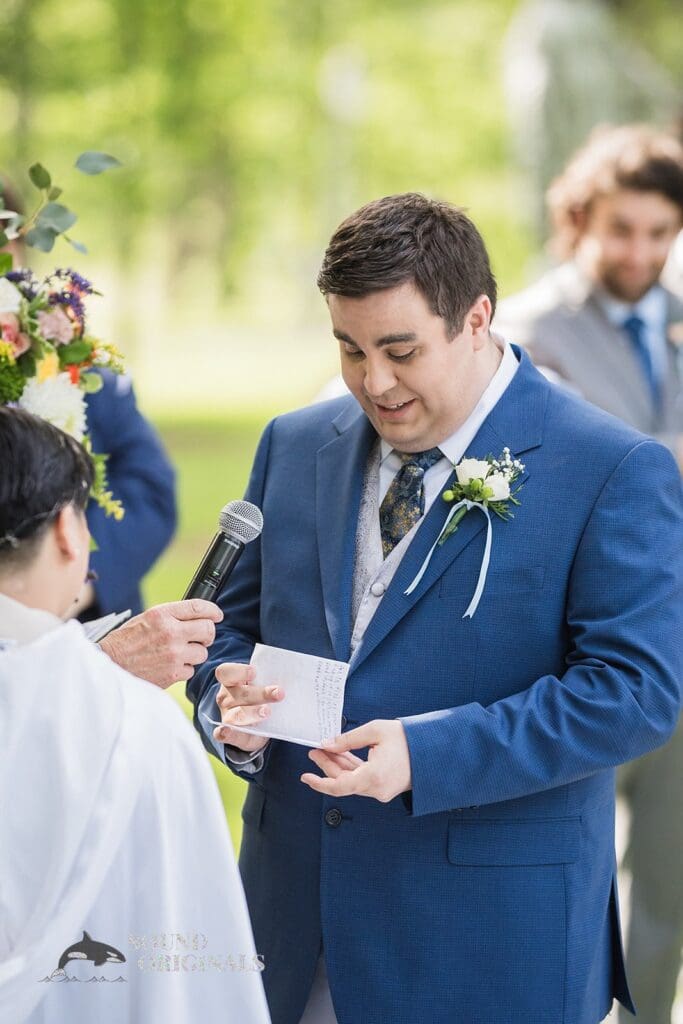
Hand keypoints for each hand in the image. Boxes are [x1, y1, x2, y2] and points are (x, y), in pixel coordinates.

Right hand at [100, 599, 222, 687]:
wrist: (108, 665)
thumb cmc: (125, 641)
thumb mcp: (146, 618)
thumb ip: (171, 616)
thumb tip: (196, 616)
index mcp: (162, 614)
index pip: (198, 607)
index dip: (213, 610)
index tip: (217, 615)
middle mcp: (171, 632)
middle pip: (208, 630)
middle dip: (206, 634)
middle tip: (200, 637)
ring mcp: (174, 654)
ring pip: (203, 652)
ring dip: (194, 653)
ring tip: (177, 654)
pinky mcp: (173, 674)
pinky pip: (191, 670)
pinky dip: (184, 669)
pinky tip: (169, 666)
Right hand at [213, 662, 284, 752]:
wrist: (256, 725)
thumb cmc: (259, 697)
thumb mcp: (262, 685)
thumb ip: (270, 680)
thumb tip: (293, 675)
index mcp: (230, 681)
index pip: (226, 672)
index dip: (239, 671)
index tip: (254, 672)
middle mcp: (226, 698)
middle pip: (239, 694)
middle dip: (260, 693)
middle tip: (279, 693)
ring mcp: (226, 716)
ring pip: (236, 714)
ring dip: (252, 713)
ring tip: (267, 712)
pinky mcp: (230, 735)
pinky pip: (223, 734)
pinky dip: (225, 733)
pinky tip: (227, 731)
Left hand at [301, 719, 411, 802]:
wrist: (433, 749)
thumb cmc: (408, 738)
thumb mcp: (375, 731)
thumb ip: (348, 739)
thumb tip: (327, 745)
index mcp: (374, 777)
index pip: (339, 786)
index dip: (319, 782)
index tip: (306, 776)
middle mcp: (377, 789)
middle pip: (343, 781)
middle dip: (327, 765)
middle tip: (314, 750)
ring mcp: (382, 790)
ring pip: (352, 780)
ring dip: (338, 766)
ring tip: (325, 750)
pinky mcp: (385, 787)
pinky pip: (362, 779)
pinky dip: (351, 768)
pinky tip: (341, 755)